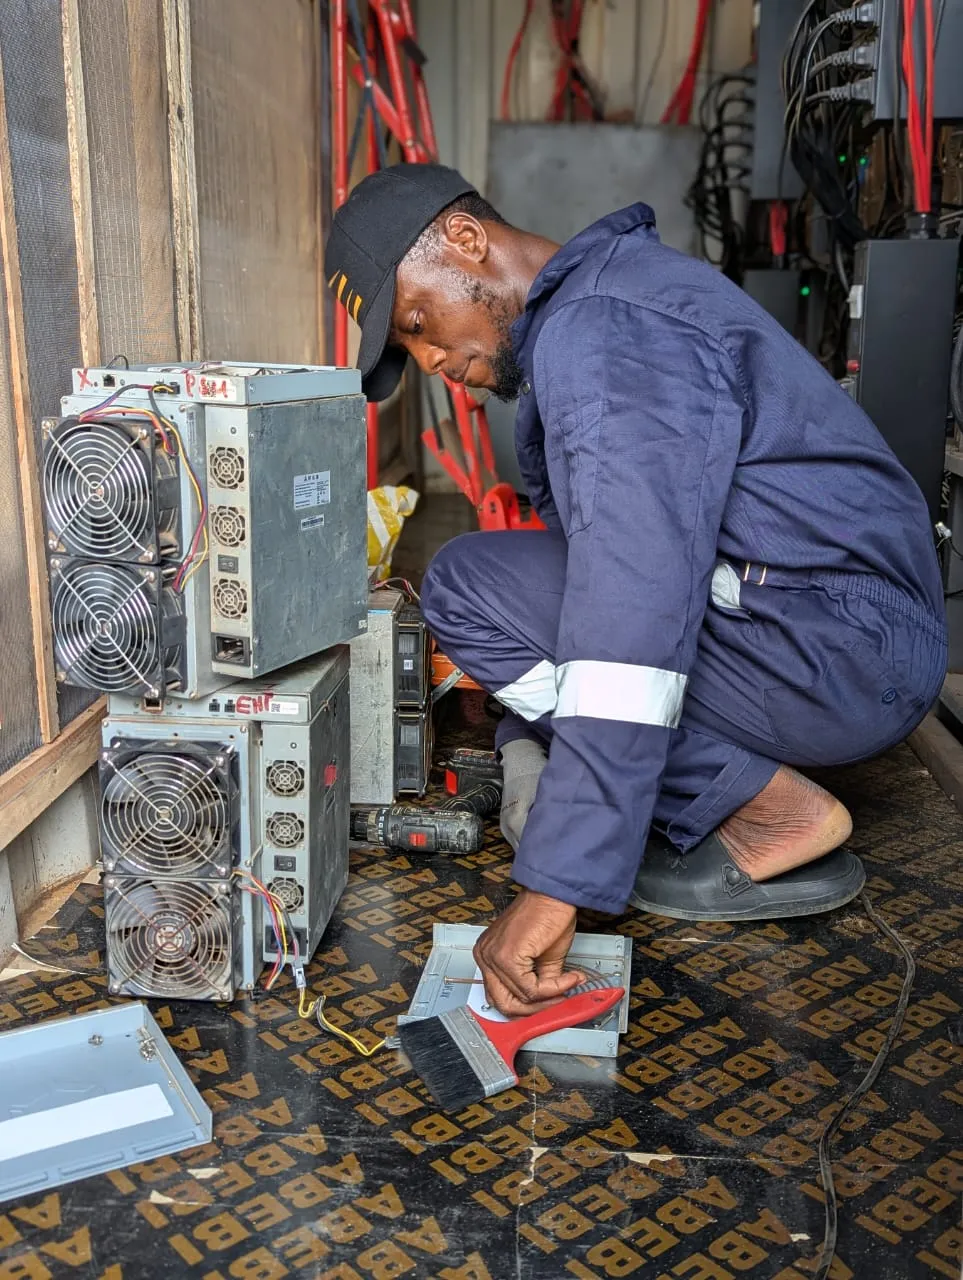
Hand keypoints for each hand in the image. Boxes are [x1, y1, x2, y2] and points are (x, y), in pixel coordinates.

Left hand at [474, 889, 580, 1016]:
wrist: (555, 894)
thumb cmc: (547, 916)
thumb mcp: (542, 960)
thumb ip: (539, 985)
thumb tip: (548, 1004)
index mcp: (487, 956)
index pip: (500, 996)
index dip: (529, 1006)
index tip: (551, 1002)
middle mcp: (484, 956)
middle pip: (503, 1004)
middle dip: (535, 1010)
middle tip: (558, 1000)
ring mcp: (492, 957)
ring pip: (518, 1000)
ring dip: (549, 997)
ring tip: (568, 984)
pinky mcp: (506, 957)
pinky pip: (530, 990)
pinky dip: (554, 988)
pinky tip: (568, 977)